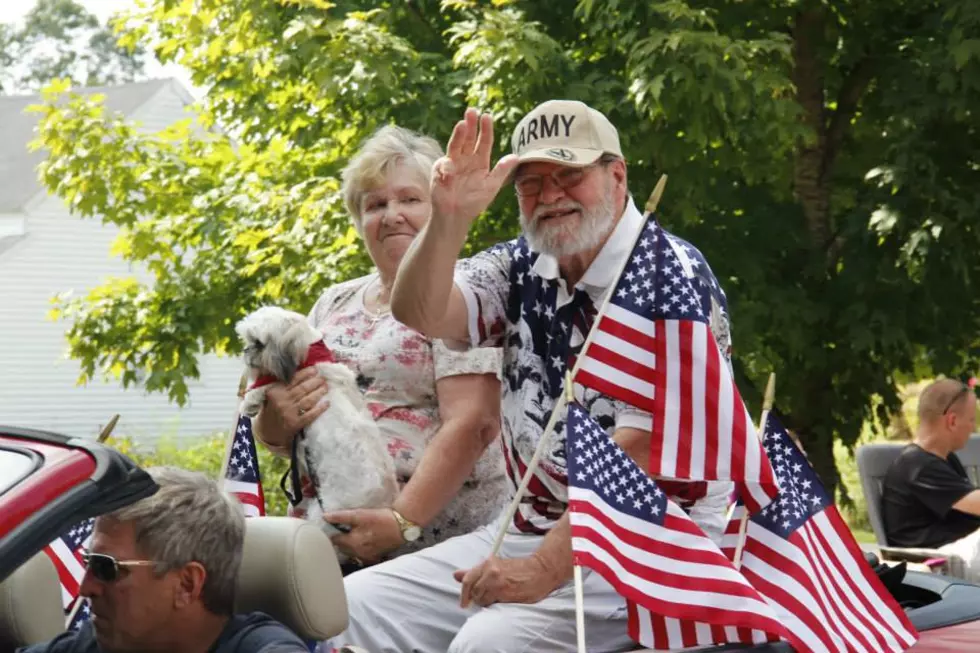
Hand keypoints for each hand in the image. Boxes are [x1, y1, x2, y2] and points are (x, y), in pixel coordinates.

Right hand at [258, 367, 329, 448]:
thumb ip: (283, 386)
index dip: (305, 373)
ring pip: (308, 400)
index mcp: (275, 392)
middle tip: (323, 378)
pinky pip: (310, 414)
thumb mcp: (272, 396)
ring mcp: (289, 413)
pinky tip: (327, 403)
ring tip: (326, 387)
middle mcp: (282, 401)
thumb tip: (303, 373)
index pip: (293, 379)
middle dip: (315, 382)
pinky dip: (319, 408)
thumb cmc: (272, 411)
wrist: (268, 433)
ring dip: (319, 392)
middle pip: (302, 389)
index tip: (315, 369)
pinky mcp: (295, 424)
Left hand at [325, 508, 404, 563]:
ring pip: (351, 552)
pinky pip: (361, 555)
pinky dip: (359, 549)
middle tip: (343, 528)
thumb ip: (341, 516)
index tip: (333, 526)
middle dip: (340, 539)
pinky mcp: (375, 557)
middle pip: (342, 548)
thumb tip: (325, 516)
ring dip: (349, 545)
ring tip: (353, 533)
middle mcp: (358, 553)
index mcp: (352, 543)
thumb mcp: (360, 514)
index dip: (332, 532)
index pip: (333, 540)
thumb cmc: (381, 519)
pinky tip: (363, 540)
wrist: (402, 526)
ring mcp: (367, 557)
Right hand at [430, 108, 518, 232]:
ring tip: (462, 124)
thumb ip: (502, 171)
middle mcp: (466, 158)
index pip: (484, 141)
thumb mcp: (492, 186)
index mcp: (480, 160)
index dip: (486, 129)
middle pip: (469, 138)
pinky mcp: (440, 171)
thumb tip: (515, 156)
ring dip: (458, 135)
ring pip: (456, 145)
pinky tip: (450, 171)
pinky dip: (447, 166)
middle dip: (470, 124)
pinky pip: (444, 165)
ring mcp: (452, 163)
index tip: (487, 116)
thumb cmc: (474, 202)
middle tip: (472, 111)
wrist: (457, 215)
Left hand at [453, 554, 560, 607]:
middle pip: (473, 591)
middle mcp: (490, 570)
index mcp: (487, 563)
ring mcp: (496, 581)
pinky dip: (493, 604)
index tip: (463, 602)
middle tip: (484, 600)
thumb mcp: (495, 566)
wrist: (540, 570)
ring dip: (485, 602)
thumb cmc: (519, 569)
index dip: (464, 593)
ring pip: (480, 599)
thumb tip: (455, 575)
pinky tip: (501, 600)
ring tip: (495, 598)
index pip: (467, 579)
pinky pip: (490, 603)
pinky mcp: (504, 591)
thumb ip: (475, 572)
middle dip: (476, 598)